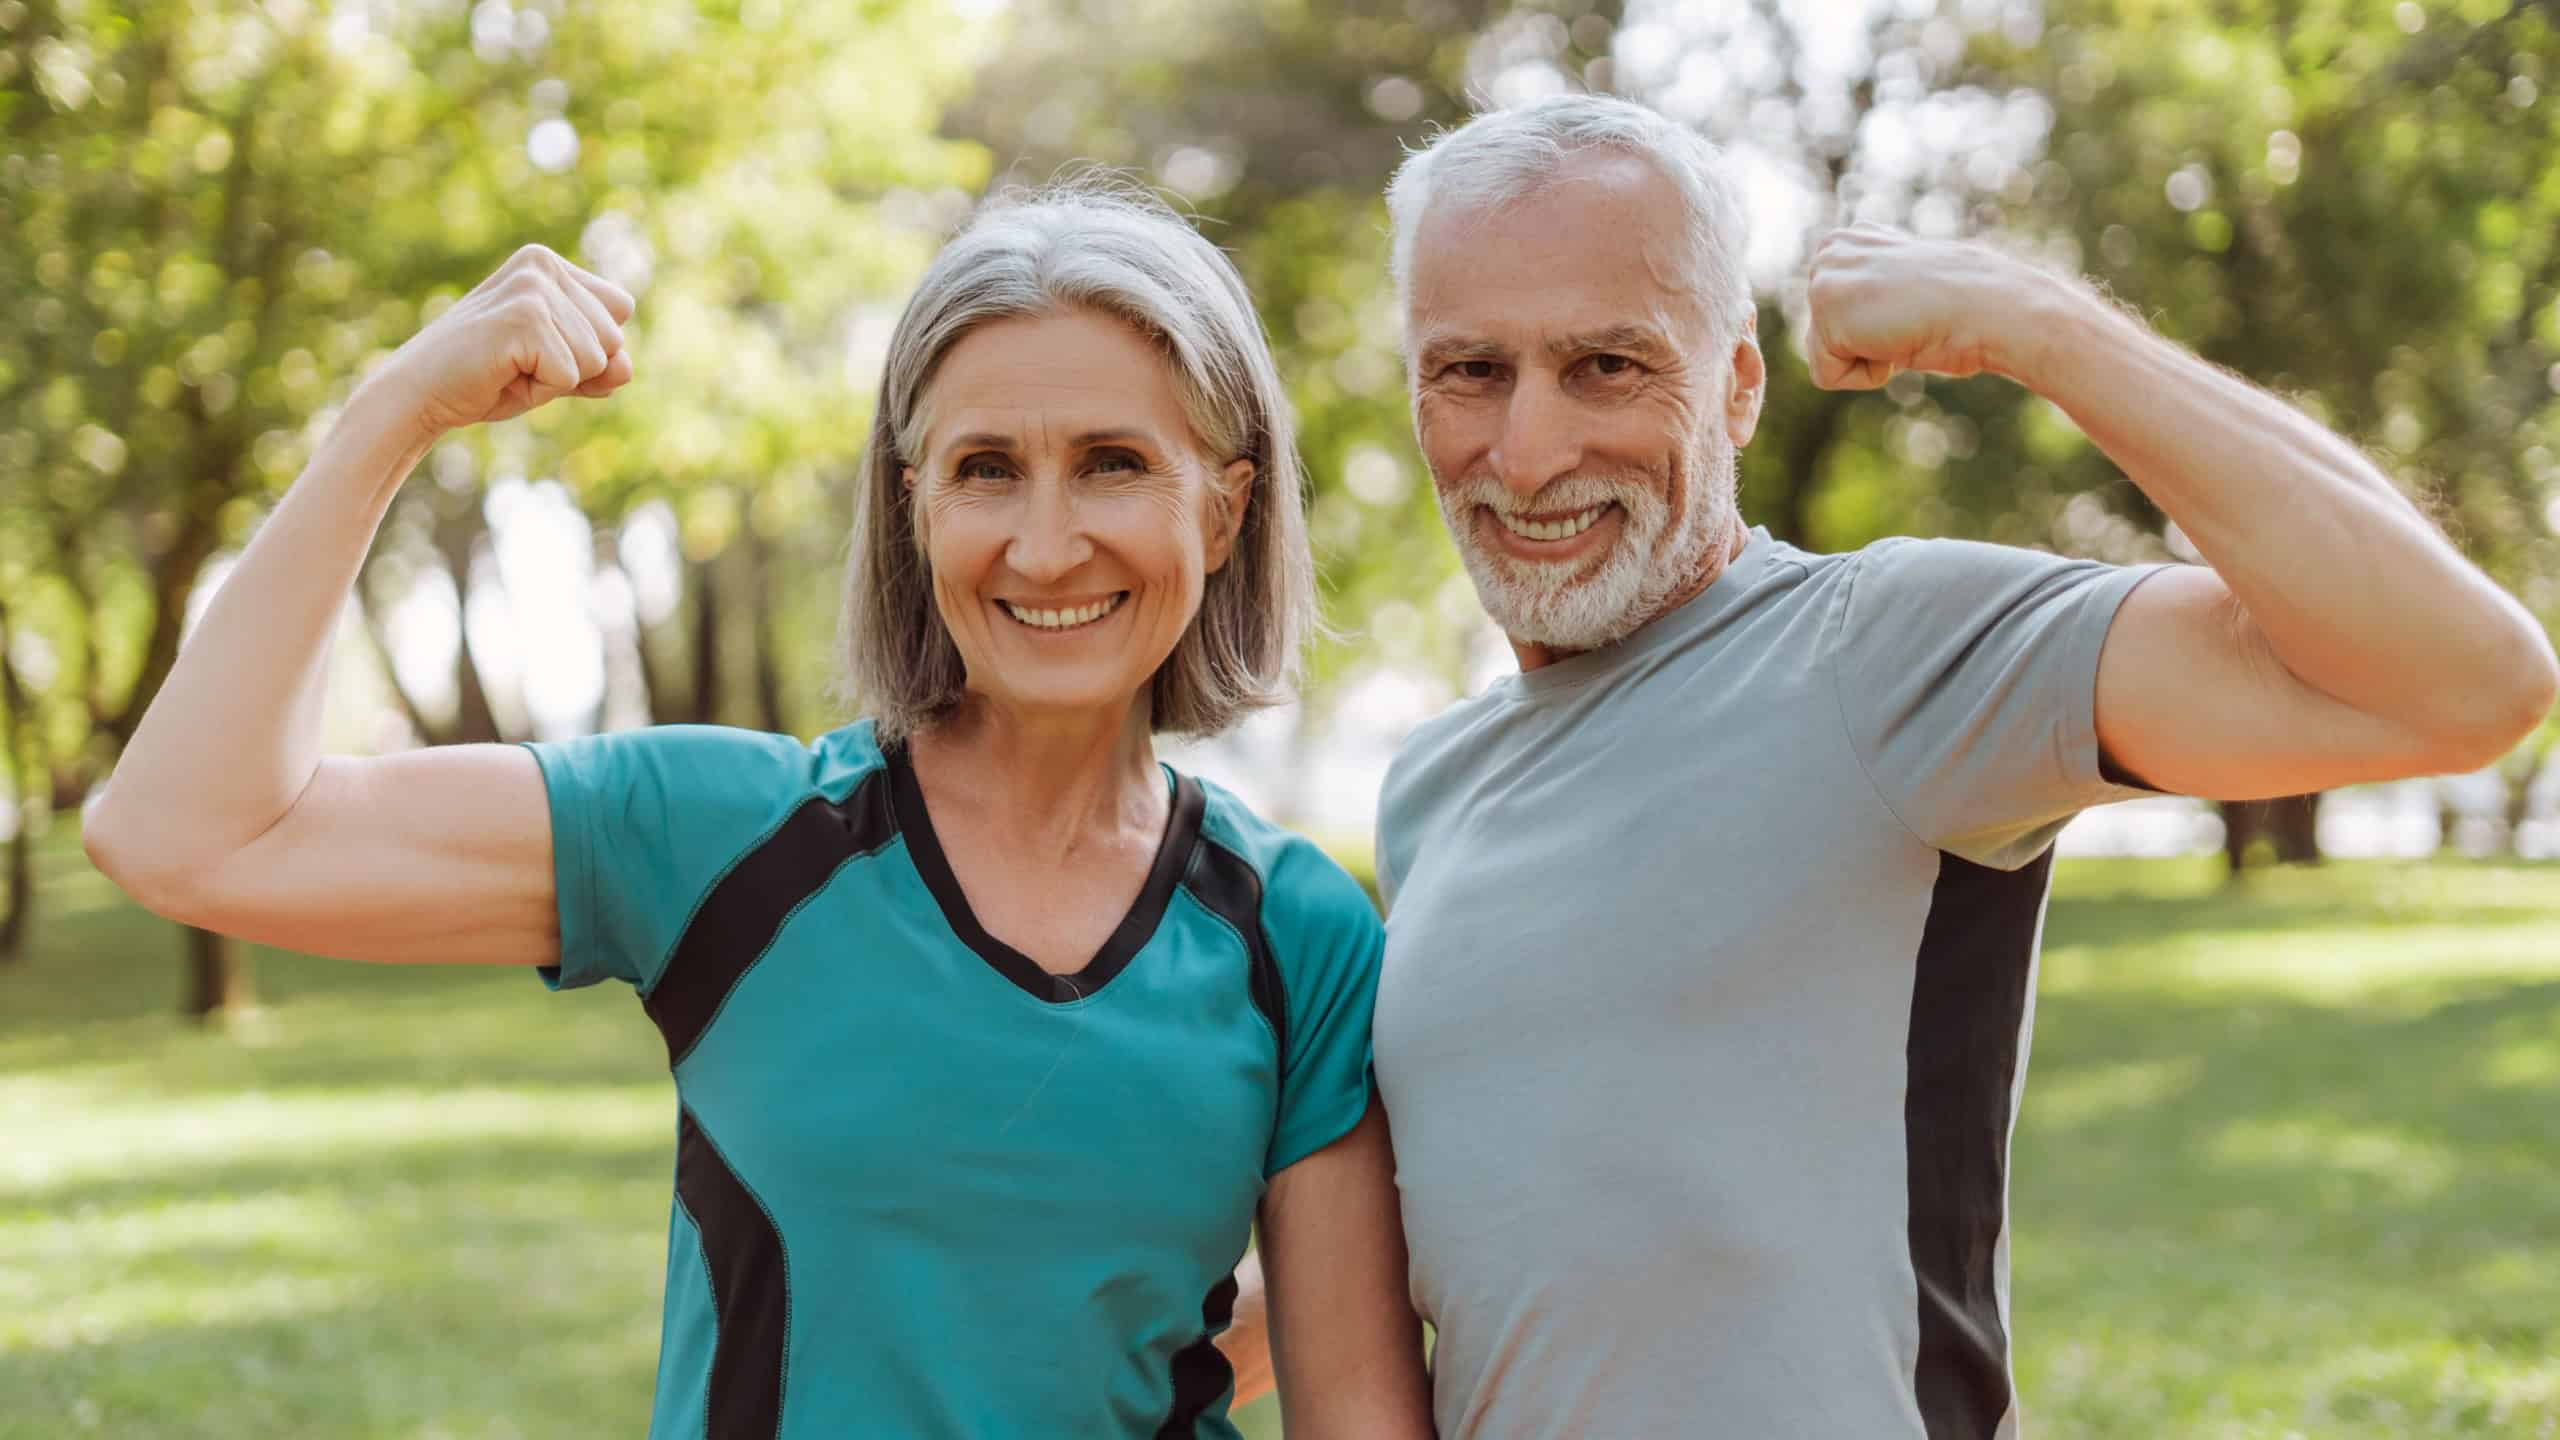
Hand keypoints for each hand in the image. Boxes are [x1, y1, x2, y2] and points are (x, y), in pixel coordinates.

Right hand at [363, 244, 636, 440]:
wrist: (419, 394)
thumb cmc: (486, 379)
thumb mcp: (555, 369)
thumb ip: (599, 366)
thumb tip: (626, 367)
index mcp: (548, 264)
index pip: (620, 310)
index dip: (587, 347)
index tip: (535, 350)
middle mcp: (542, 265)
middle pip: (614, 337)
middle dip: (573, 368)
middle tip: (517, 364)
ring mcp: (532, 288)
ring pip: (597, 359)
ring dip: (555, 380)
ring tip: (508, 368)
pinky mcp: (524, 318)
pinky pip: (570, 375)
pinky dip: (541, 390)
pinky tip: (502, 374)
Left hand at [1804, 225, 2048, 389]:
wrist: (1991, 308)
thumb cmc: (1963, 305)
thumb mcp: (1907, 289)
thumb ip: (1873, 293)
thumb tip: (1861, 313)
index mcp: (1850, 240)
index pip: (1835, 317)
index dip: (1877, 329)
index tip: (1912, 309)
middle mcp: (1831, 250)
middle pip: (1823, 335)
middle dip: (1866, 344)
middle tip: (1909, 320)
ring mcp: (1824, 276)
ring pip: (1824, 356)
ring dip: (1868, 358)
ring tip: (1903, 327)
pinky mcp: (1826, 310)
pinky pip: (1826, 375)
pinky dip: (1866, 375)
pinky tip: (1896, 342)